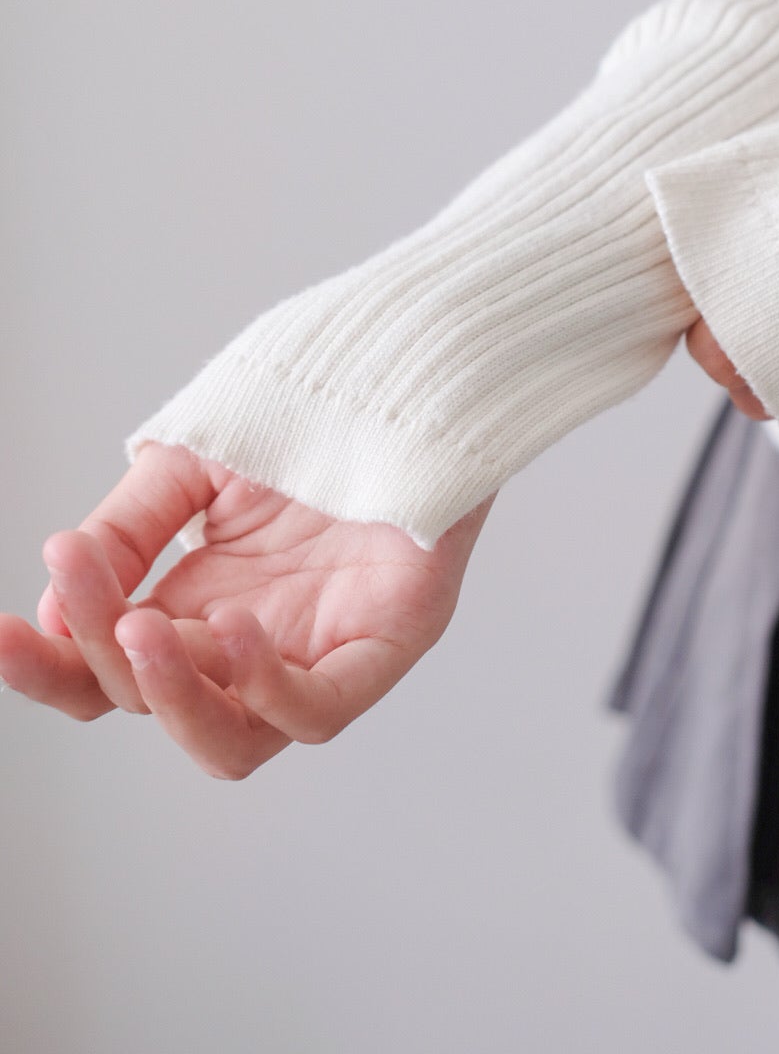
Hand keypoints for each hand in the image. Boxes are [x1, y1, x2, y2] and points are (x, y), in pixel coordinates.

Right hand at [0, 444, 492, 777]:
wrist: (412, 364)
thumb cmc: (317, 409)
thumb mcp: (194, 461)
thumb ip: (129, 530)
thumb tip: (52, 609)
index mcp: (203, 598)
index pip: (110, 669)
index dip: (52, 665)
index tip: (2, 632)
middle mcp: (257, 638)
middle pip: (156, 705)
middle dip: (100, 660)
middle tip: (85, 589)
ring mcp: (321, 649)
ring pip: (233, 740)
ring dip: (173, 697)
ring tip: (139, 627)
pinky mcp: (386, 644)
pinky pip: (318, 710)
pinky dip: (263, 686)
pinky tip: (231, 626)